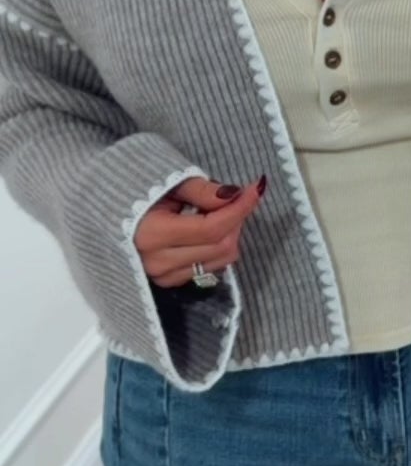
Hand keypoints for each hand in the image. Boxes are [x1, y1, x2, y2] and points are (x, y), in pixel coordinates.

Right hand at [134, 175, 265, 289]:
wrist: (101, 210)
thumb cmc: (133, 189)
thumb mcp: (167, 182)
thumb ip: (202, 190)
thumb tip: (236, 194)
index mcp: (152, 234)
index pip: (212, 228)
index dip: (239, 208)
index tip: (254, 189)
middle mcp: (157, 262)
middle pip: (221, 246)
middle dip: (236, 219)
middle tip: (233, 196)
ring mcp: (162, 276)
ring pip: (219, 260)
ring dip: (229, 234)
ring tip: (215, 211)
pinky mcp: (167, 282)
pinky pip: (208, 268)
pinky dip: (217, 248)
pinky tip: (205, 230)